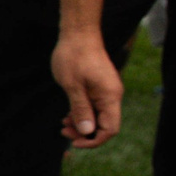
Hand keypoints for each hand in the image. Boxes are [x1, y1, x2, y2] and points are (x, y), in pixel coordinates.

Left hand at [51, 28, 122, 146]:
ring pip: (98, 117)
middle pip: (104, 125)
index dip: (94, 140)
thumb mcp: (72, 86)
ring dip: (82, 123)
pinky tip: (68, 115)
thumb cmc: (74, 56)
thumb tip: (87, 131)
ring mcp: (106, 91)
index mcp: (109, 96)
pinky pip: (94, 107)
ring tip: (63, 124)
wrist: (78, 33)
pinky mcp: (98, 87)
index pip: (110, 129)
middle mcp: (112, 95)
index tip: (75, 141)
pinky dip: (82, 113)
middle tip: (64, 131)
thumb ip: (80, 109)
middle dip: (85, 132)